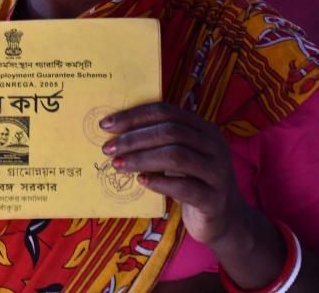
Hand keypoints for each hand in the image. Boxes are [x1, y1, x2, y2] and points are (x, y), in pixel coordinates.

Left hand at [101, 103, 248, 246]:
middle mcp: (214, 146)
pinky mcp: (215, 199)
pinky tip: (141, 181)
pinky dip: (159, 183)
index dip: (134, 116)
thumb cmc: (191, 180)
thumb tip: (113, 131)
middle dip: (134, 138)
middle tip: (108, 148)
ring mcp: (218, 172)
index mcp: (203, 128)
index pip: (165, 111)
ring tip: (117, 165)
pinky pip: (185, 187)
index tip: (106, 125)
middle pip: (170, 132)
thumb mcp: (178, 155)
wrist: (223, 217)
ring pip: (176, 157)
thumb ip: (157, 141)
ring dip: (141, 159)